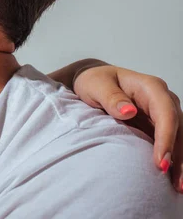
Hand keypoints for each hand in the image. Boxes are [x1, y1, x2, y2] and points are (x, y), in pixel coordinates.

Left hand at [73, 64, 182, 191]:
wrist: (94, 82)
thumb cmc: (94, 81)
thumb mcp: (95, 85)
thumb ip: (110, 97)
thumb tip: (128, 111)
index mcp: (150, 87)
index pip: (165, 113)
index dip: (166, 138)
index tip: (161, 161)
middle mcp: (162, 99)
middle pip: (178, 128)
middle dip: (178, 156)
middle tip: (175, 182)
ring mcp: (162, 113)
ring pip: (178, 137)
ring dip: (179, 162)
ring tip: (178, 186)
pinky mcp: (158, 125)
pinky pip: (170, 142)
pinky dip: (172, 159)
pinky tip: (171, 178)